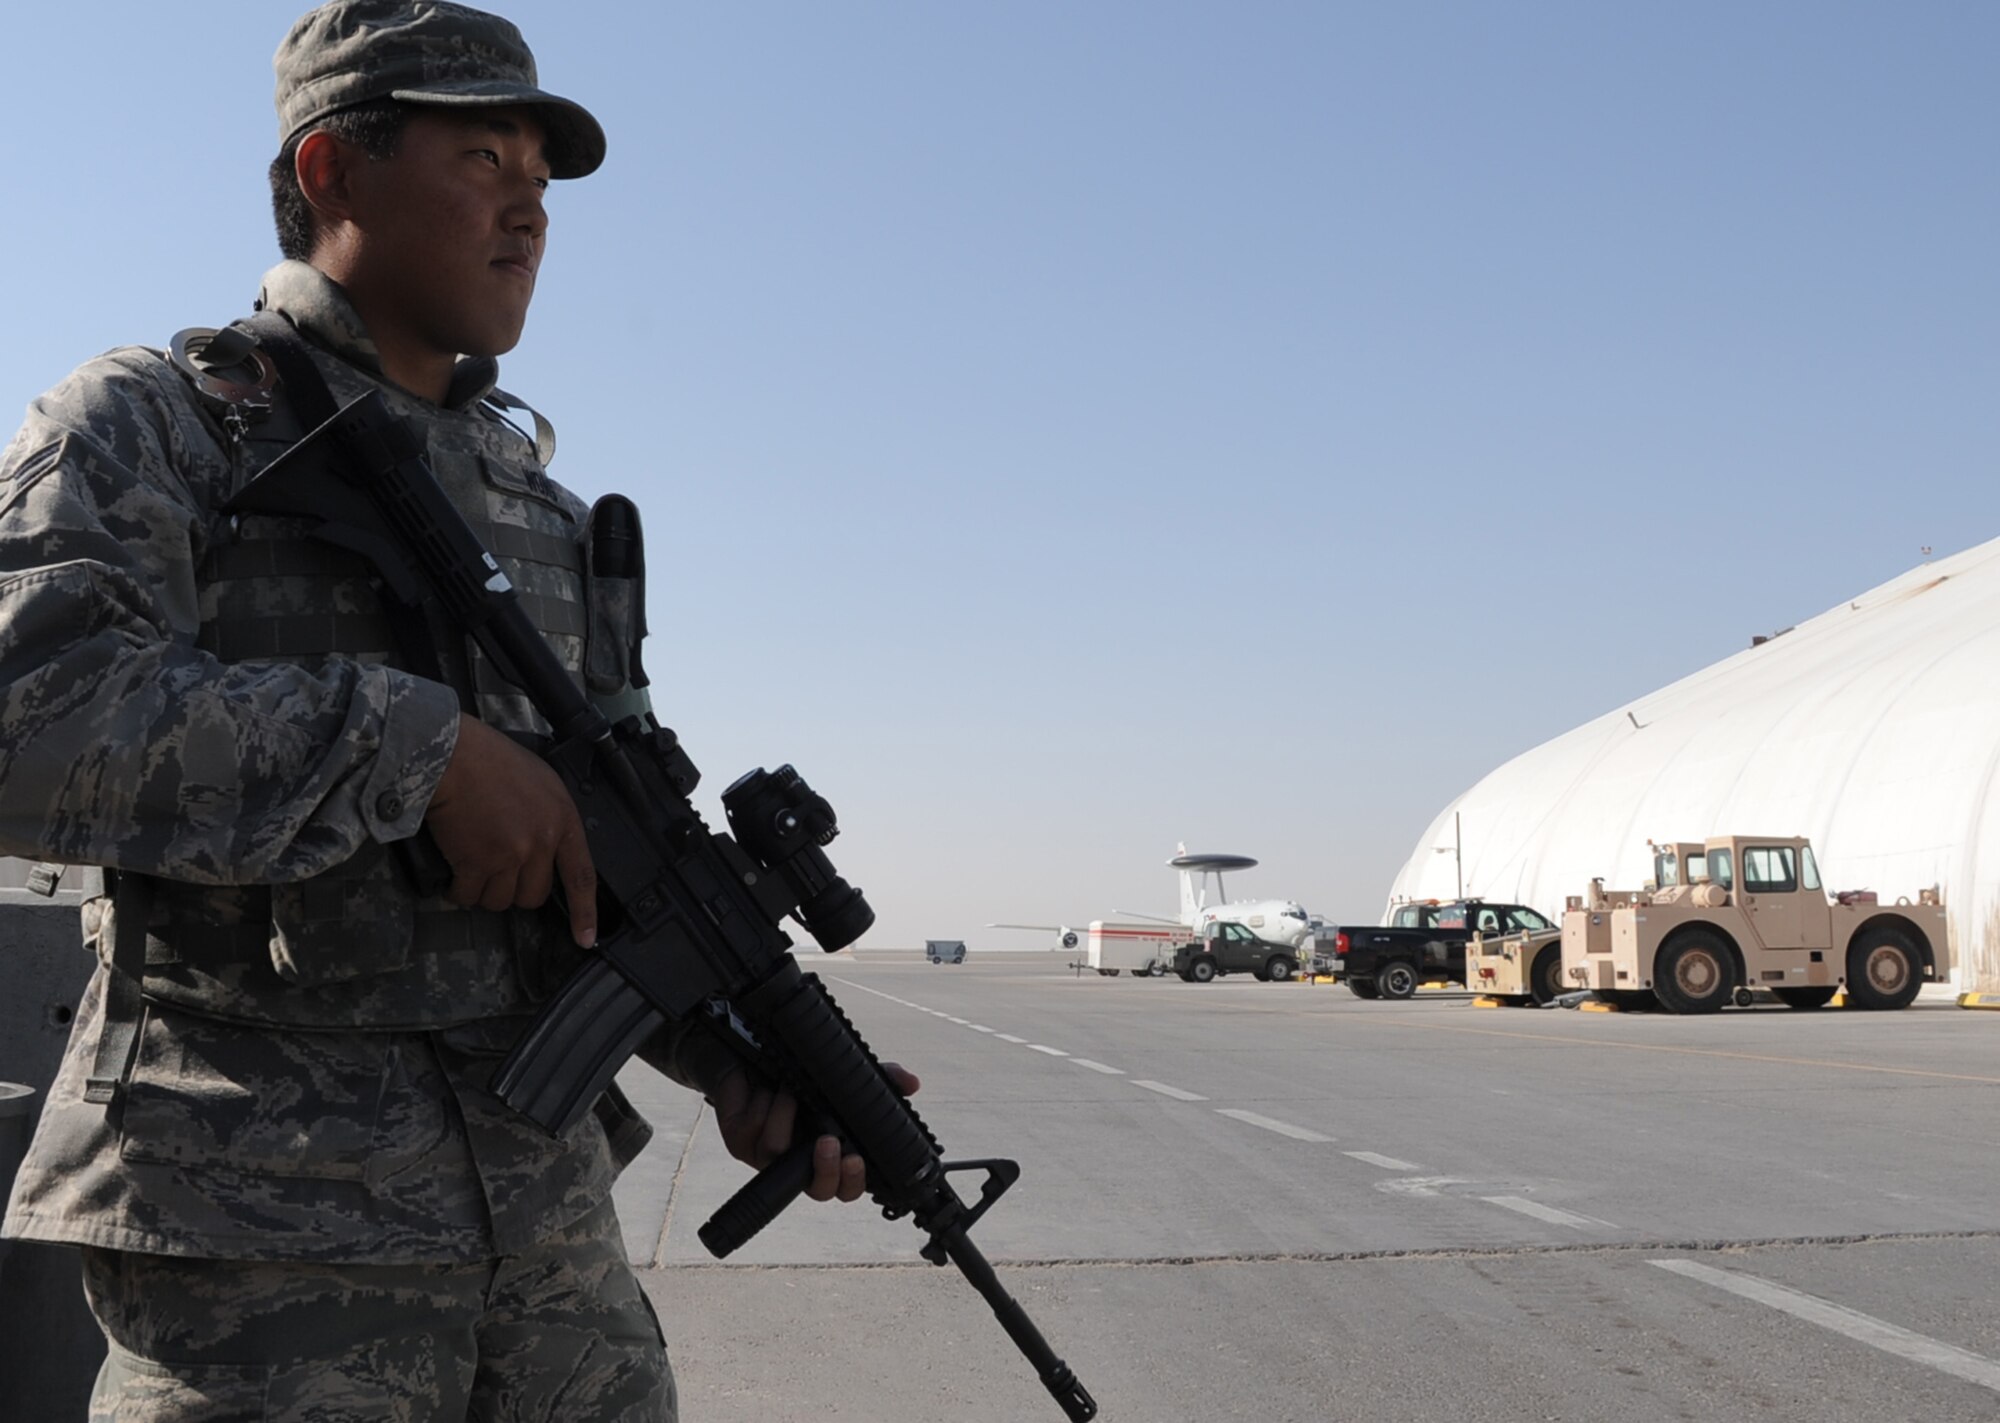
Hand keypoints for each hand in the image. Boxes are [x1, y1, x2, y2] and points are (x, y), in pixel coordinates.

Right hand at [422, 714, 597, 945]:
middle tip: (495, 869)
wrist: (453, 754)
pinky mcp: (478, 862)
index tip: (586, 938)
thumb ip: (548, 817)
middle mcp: (541, 841)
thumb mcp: (540, 782)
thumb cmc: (489, 760)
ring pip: (500, 900)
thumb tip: (545, 849)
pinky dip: (457, 891)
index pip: (581, 875)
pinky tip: (453, 874)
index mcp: (562, 819)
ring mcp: (511, 854)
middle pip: (534, 896)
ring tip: (471, 864)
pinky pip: (468, 896)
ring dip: (483, 891)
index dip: (584, 912)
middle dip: (514, 890)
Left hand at [710, 1062, 921, 1202]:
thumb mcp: (841, 1078)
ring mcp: (767, 1157)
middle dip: (826, 1170)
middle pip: (817, 1190)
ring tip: (789, 1089)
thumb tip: (911, 1082)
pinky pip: (755, 1130)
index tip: (857, 1160)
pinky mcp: (740, 1143)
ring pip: (778, 1149)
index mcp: (827, 1155)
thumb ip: (880, 1079)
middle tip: (829, 1142)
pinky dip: (766, 1103)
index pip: (845, 1186)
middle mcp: (799, 1162)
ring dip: (785, 1113)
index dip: (853, 1182)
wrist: (751, 1061)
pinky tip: (768, 1090)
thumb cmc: (799, 1078)